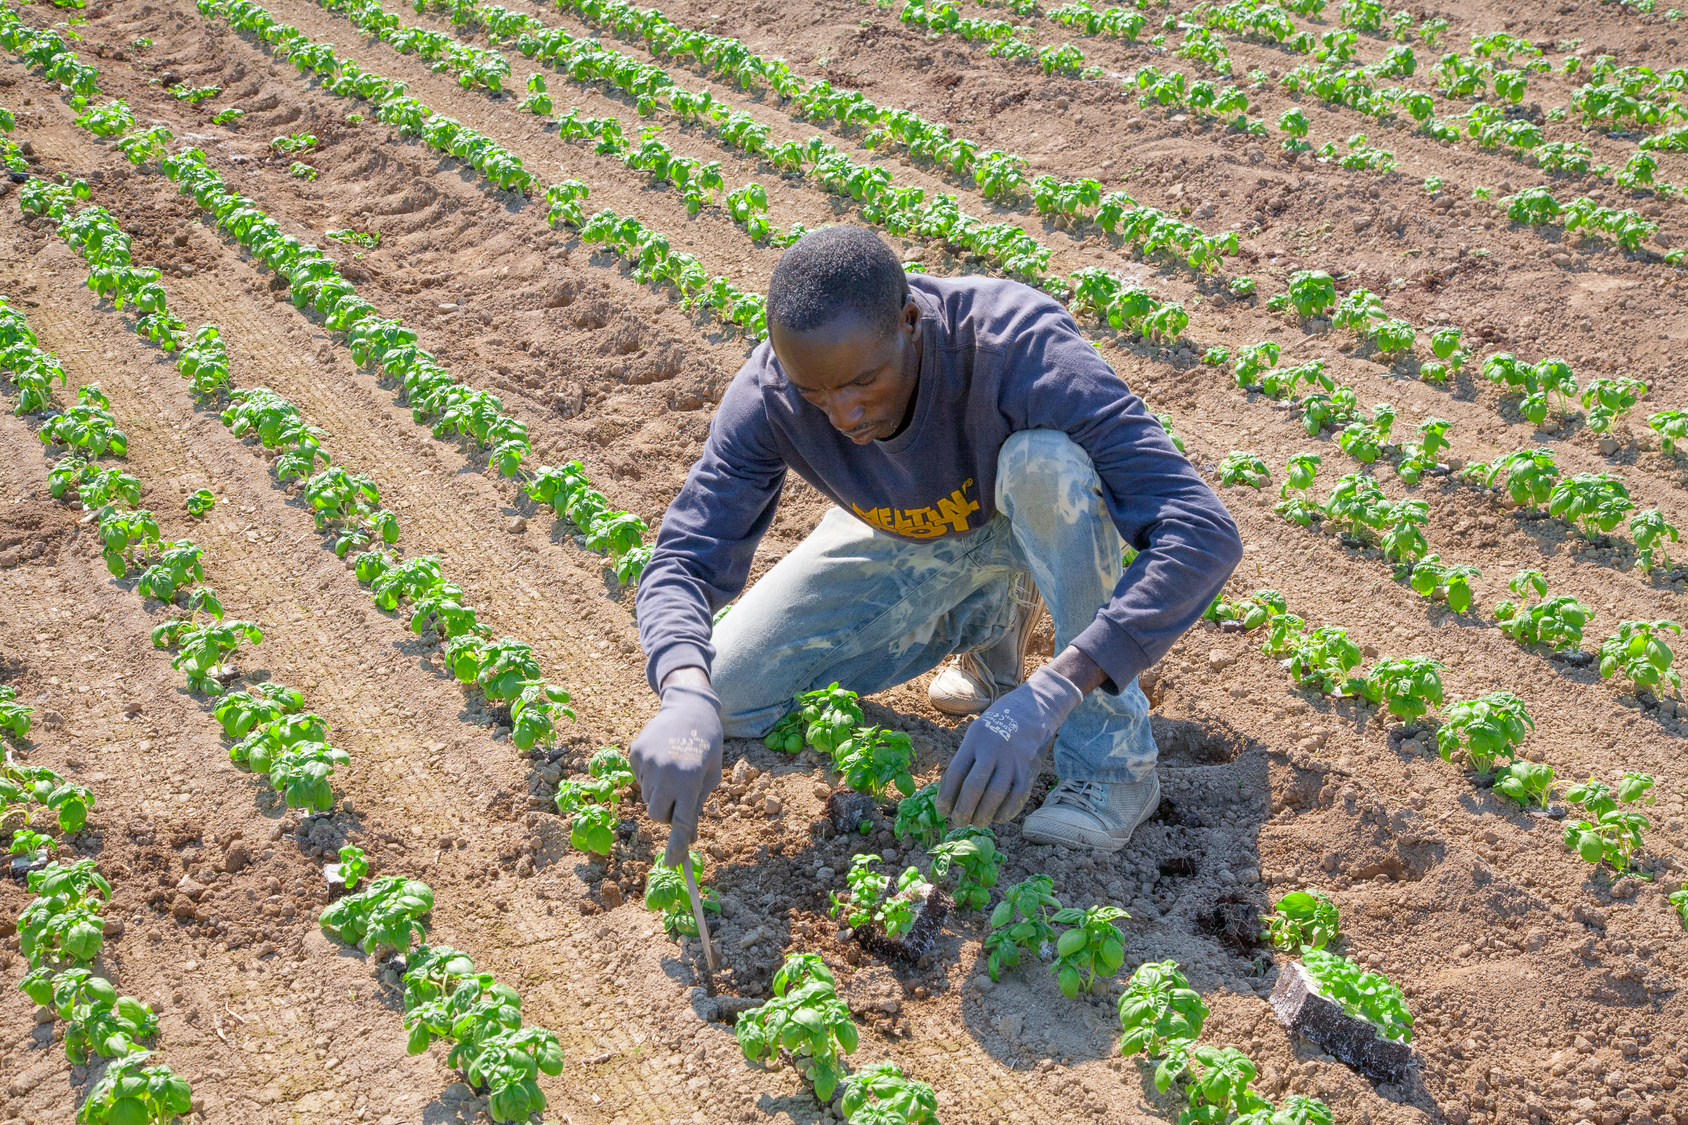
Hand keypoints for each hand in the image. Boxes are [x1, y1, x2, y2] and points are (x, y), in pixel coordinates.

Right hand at [629, 682, 722, 848]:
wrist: (690, 708)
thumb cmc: (707, 745)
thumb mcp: (711, 775)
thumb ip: (697, 804)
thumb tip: (687, 836)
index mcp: (690, 779)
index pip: (680, 821)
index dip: (677, 845)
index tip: (673, 863)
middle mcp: (666, 772)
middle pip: (656, 814)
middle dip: (666, 814)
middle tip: (680, 798)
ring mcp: (647, 761)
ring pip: (648, 796)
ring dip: (660, 792)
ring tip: (674, 769)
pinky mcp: (635, 752)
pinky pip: (640, 779)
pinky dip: (650, 776)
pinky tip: (663, 758)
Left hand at [936, 666, 1082, 826]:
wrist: (1034, 708)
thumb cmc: (999, 724)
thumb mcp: (978, 732)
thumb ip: (967, 758)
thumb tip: (953, 793)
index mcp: (974, 740)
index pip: (955, 774)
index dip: (946, 797)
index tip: (942, 812)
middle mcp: (992, 750)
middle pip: (973, 788)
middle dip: (963, 811)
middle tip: (958, 822)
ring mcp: (1012, 761)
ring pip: (994, 796)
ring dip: (983, 815)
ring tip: (976, 822)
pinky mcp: (1028, 770)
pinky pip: (1016, 798)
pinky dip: (1005, 812)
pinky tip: (997, 818)